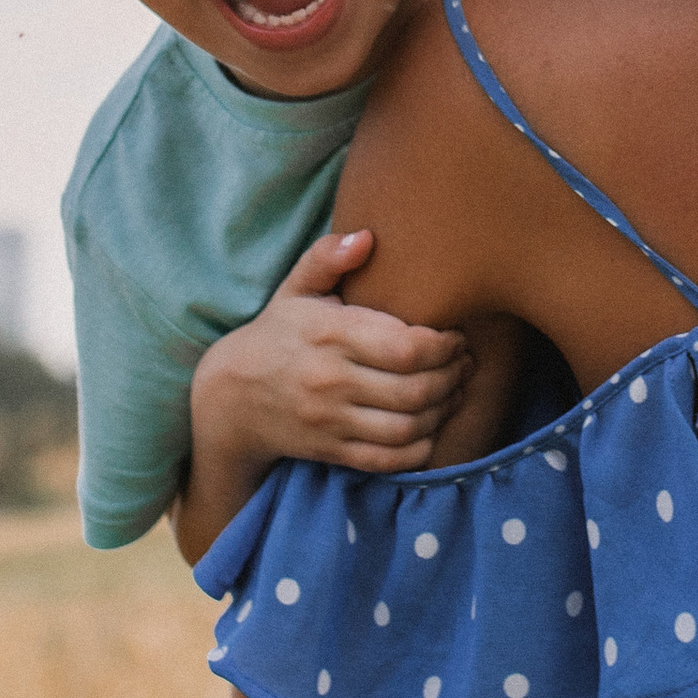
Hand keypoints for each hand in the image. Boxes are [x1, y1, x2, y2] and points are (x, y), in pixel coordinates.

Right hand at [194, 229, 473, 492]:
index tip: (457, 336)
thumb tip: (367, 237)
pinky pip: (389, 460)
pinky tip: (431, 426)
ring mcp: (331, 421)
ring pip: (408, 428)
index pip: (407, 347)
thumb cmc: (279, 333)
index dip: (445, 345)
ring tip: (455, 391)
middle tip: (466, 364)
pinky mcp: (332, 451)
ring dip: (444, 411)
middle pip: (416, 390)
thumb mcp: (295, 289)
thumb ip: (327, 258)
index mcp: (331, 334)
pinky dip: (420, 449)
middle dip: (453, 377)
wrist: (231, 397)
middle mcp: (331, 380)